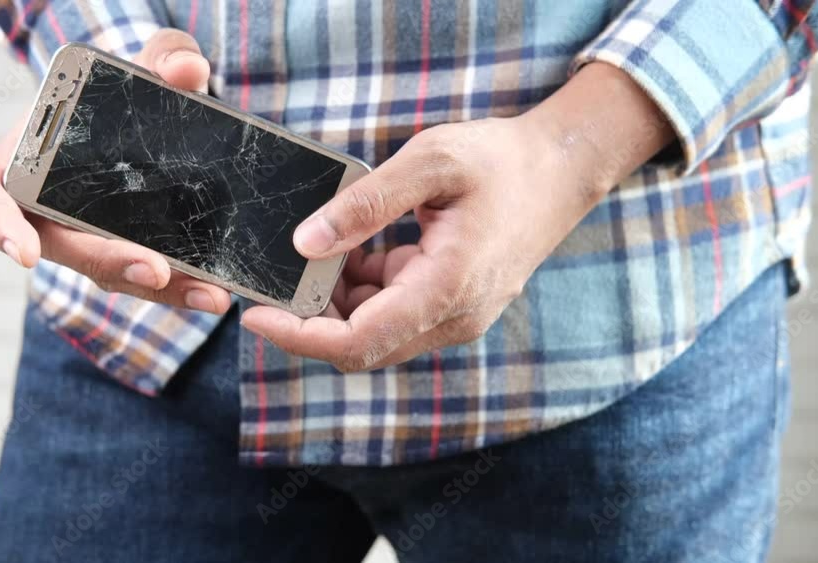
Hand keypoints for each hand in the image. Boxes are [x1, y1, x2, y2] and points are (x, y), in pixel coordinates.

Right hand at [0, 30, 229, 313]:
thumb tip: (188, 69)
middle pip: (70, 250)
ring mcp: (88, 235)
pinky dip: (177, 287)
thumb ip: (164, 56)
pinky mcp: (128, 250)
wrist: (147, 111)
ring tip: (209, 295)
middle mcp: (48, 208)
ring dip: (159, 289)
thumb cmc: (124, 87)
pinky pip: (145, 275)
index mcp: (23, 159)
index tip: (26, 254)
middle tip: (157, 271)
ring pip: (113, 272)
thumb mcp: (144, 63)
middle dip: (113, 264)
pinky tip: (211, 293)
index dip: (4, 226)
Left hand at [241, 63, 672, 371]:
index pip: (357, 343)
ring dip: (335, 302)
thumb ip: (365, 206)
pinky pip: (392, 313)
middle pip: (360, 346)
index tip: (254, 314)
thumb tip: (303, 243)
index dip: (299, 336)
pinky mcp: (450, 305)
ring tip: (314, 252)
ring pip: (374, 332)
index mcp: (445, 290)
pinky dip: (362, 290)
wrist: (562, 171)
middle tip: (272, 275)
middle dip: (309, 318)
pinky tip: (352, 250)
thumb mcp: (430, 163)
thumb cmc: (501, 161)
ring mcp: (453, 317)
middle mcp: (450, 319)